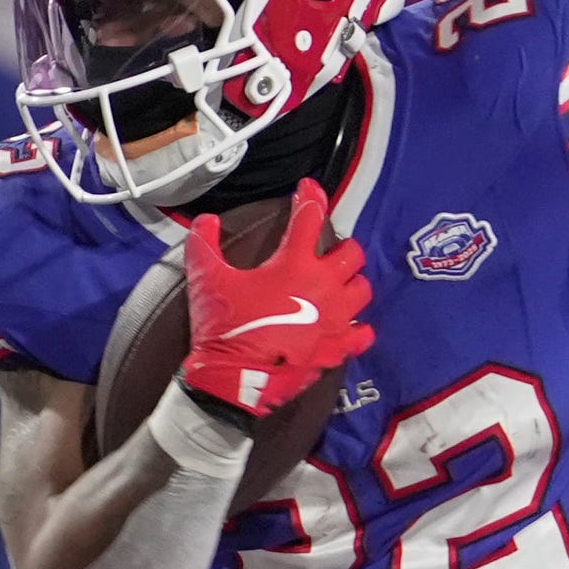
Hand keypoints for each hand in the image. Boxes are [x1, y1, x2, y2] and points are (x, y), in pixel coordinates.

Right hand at [179, 180, 372, 417]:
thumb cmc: (224, 326)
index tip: (308, 188)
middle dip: (341, 247)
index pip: (310, 216)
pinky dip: (357, 327)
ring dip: (353, 284)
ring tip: (337, 286)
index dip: (310, 196)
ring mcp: (336, 319)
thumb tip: (206, 220)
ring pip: (363, 290)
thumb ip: (204, 242)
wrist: (234, 380)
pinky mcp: (338, 348)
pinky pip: (362, 333)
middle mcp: (324, 286)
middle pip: (353, 253)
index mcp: (294, 263)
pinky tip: (345, 326)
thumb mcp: (206, 278)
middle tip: (326, 252)